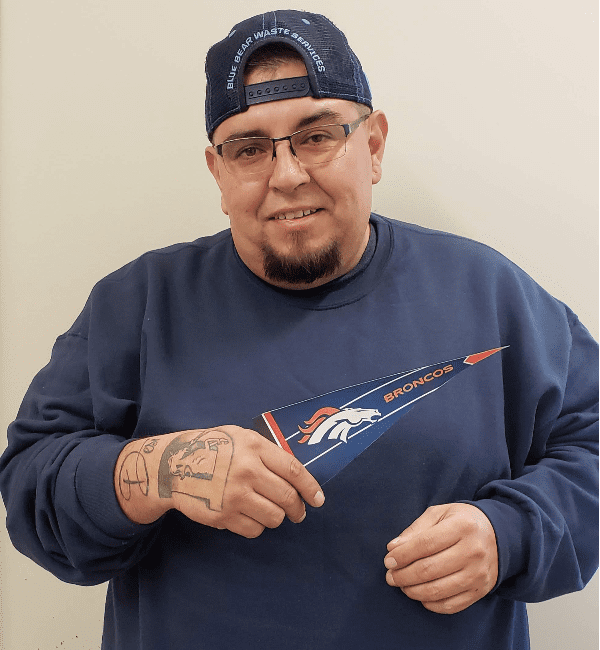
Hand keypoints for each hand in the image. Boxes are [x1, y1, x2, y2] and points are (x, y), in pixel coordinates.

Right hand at [115, 426, 323, 537]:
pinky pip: (254, 530)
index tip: (319, 499)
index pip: (294, 471)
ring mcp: (235, 496)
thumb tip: (296, 474)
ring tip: (267, 510)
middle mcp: (247, 471)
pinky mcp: (223, 516)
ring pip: (274, 517)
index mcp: (254, 448)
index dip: (311, 488)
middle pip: (287, 498)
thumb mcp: (241, 438)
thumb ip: (267, 452)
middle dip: (297, 509)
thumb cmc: (212, 448)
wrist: (174, 465)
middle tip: (298, 512)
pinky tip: (248, 515)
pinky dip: (256, 526)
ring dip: (275, 517)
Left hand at [384, 503, 497, 613]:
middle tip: (390, 575)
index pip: (425, 544)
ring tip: (402, 584)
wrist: (500, 535)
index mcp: (462, 526)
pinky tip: (420, 595)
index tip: (388, 560)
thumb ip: (415, 529)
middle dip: (403, 575)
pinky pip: (451, 605)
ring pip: (438, 590)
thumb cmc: (462, 521)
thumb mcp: (440, 514)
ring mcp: (478, 574)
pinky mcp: (480, 591)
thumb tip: (393, 548)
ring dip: (413, 591)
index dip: (402, 555)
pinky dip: (431, 603)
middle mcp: (473, 551)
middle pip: (429, 570)